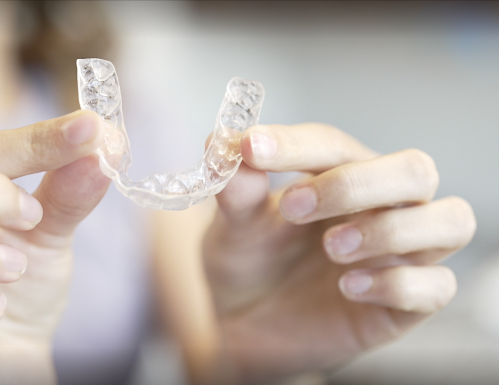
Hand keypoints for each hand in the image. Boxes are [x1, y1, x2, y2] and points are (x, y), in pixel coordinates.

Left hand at [202, 123, 475, 382]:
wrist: (245, 326)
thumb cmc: (249, 263)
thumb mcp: (234, 227)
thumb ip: (236, 190)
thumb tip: (223, 145)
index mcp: (337, 174)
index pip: (334, 144)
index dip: (295, 144)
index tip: (251, 149)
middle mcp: (381, 205)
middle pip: (414, 170)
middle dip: (355, 184)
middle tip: (294, 207)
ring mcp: (400, 254)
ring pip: (449, 220)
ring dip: (389, 229)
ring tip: (332, 249)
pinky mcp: (408, 303)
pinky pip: (437, 286)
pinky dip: (398, 283)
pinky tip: (349, 288)